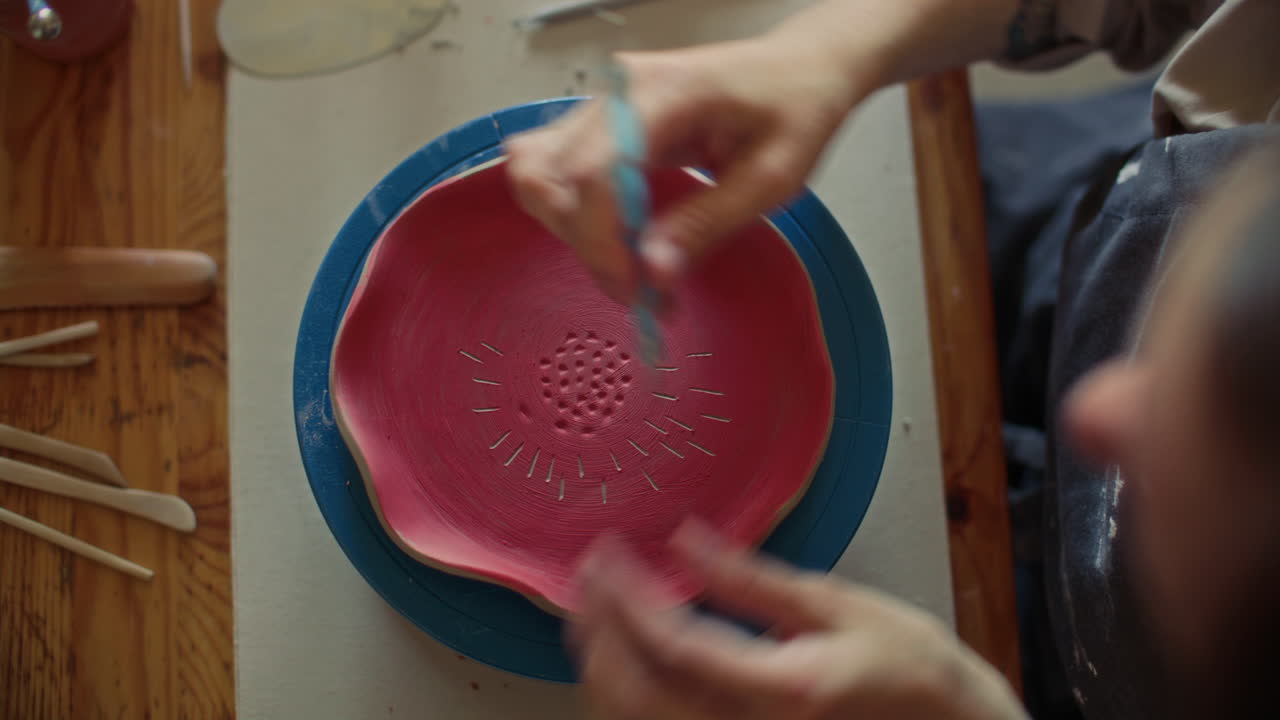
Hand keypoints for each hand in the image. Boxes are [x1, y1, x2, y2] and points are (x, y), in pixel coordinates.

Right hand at [505, 35, 869, 302]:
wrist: (797, 70)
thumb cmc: (793, 109)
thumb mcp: (770, 178)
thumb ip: (706, 225)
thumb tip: (652, 274)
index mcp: (665, 93)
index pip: (595, 172)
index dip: (602, 242)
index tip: (634, 289)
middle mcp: (618, 91)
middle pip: (553, 177)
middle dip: (588, 244)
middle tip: (638, 283)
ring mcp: (602, 103)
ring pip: (539, 174)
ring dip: (572, 230)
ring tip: (629, 259)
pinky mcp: (598, 122)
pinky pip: (555, 170)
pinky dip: (574, 214)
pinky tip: (620, 235)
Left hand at [571, 520, 1026, 719]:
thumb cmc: (904, 664)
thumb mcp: (833, 603)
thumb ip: (748, 578)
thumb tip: (685, 541)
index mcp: (780, 689)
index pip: (675, 646)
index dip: (627, 600)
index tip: (604, 555)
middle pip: (638, 693)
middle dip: (597, 631)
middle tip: (586, 574)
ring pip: (637, 718)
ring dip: (601, 661)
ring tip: (592, 605)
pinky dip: (624, 687)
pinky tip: (622, 648)